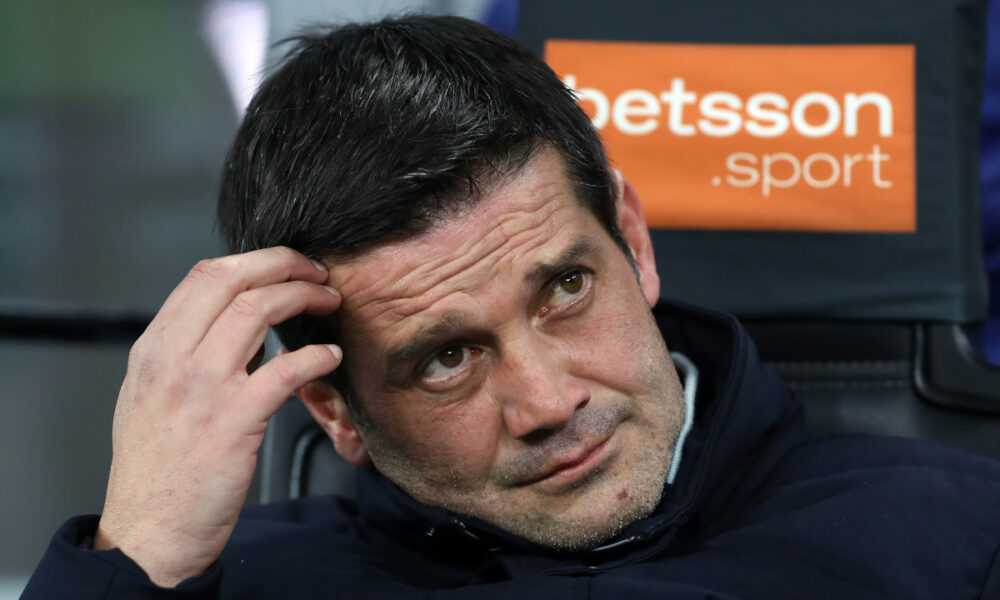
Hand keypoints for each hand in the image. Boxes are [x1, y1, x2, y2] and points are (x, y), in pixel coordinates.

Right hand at [93, 247, 341, 586]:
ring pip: (257, 310)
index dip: (255, 260)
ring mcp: (202, 388)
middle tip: (317, 271)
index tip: (287, 265)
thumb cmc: (157, 469)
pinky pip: (285, 369)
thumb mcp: (152, 396)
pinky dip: (315, 356)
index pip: (203, 276)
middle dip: (284, 264)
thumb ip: (187, 355)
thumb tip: (241, 325)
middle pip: (232, 279)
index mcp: (153, 349)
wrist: (150, 531)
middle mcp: (173, 359)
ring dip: (304, 297)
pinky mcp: (233, 421)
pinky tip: (330, 358)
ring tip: (329, 303)